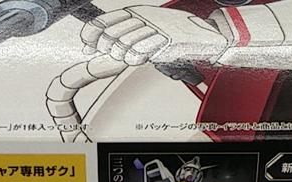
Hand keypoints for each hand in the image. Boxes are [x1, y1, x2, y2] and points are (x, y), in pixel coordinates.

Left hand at [81, 7, 228, 65]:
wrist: (202, 33)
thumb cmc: (172, 31)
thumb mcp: (146, 25)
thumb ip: (122, 33)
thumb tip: (95, 45)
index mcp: (136, 12)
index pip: (105, 21)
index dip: (92, 35)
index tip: (89, 46)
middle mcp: (144, 18)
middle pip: (111, 35)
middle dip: (106, 49)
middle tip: (113, 54)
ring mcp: (155, 30)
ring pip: (124, 45)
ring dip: (122, 56)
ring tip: (129, 57)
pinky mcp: (165, 42)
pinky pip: (143, 52)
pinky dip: (135, 58)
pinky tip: (139, 58)